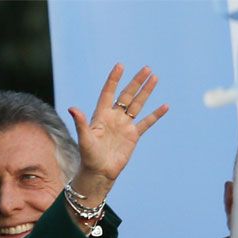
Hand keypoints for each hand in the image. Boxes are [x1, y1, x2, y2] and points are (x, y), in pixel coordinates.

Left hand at [66, 64, 168, 203]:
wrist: (99, 172)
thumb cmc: (88, 156)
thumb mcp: (84, 138)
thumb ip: (81, 123)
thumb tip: (72, 108)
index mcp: (101, 115)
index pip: (108, 93)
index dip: (114, 80)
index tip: (120, 65)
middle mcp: (114, 117)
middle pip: (126, 95)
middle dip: (136, 82)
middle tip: (146, 68)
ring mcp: (124, 125)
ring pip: (137, 104)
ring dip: (146, 92)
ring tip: (154, 78)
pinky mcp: (133, 136)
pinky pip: (146, 122)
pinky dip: (156, 115)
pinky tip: (165, 105)